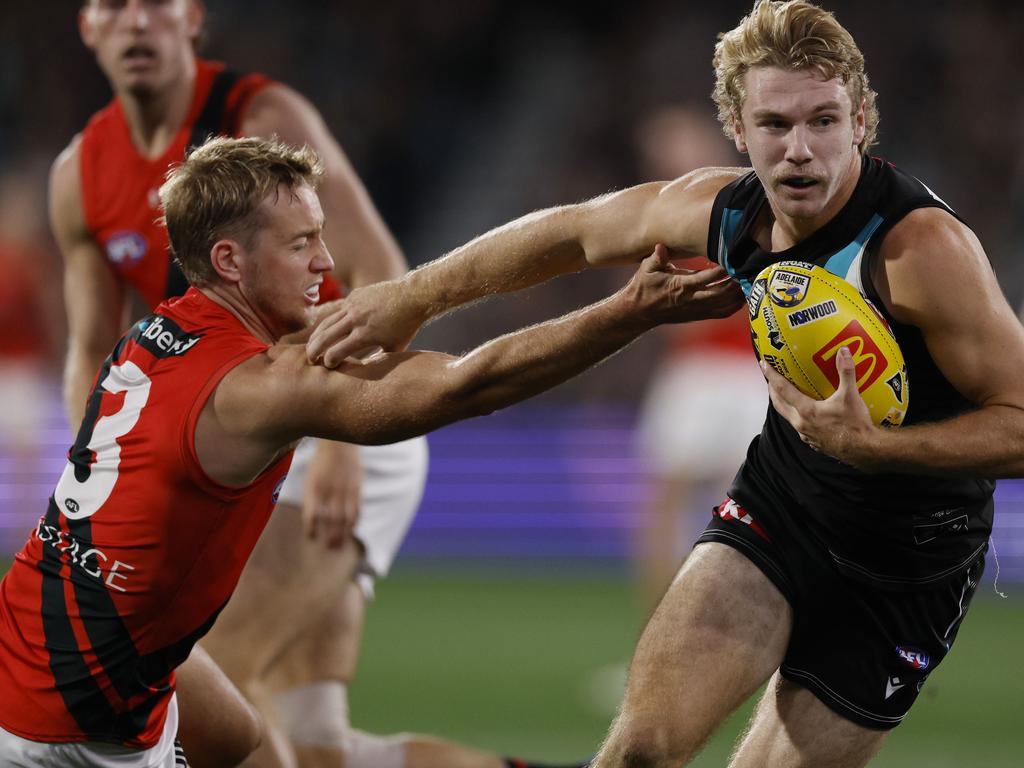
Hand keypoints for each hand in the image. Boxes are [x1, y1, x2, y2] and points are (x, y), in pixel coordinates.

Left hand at [301, 440, 361, 547]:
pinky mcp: (357, 488)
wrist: (339, 443)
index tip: (311, 536)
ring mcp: (346, 489)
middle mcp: (330, 490)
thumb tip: (313, 521)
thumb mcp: (311, 478)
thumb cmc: (322, 463)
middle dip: (330, 536)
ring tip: (341, 545)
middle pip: (331, 520)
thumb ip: (312, 499)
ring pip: (346, 518)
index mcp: (314, 488)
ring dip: (344, 534)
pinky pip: (357, 509)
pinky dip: (354, 522)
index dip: (311, 528)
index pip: (311, 514)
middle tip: (329, 548)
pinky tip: (351, 529)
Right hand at [307, 279, 424, 367]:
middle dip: (314, 350)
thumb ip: (378, 359)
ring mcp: (353, 305)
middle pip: (325, 337)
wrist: (413, 296)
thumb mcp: (393, 348)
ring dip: (316, 336)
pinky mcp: (354, 296)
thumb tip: (366, 370)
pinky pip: (336, 310)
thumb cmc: (406, 326)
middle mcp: (356, 319)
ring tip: (311, 347)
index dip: (329, 361)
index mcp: (365, 335)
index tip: (327, 366)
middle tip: (310, 360)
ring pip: (326, 322)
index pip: (337, 352)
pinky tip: (322, 331)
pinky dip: (327, 322)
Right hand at [622, 244, 745, 326]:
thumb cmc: (643, 287)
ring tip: (749, 281)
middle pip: (720, 293)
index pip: (705, 279)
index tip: (732, 260)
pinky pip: (721, 313)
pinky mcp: (698, 315)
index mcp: (680, 286)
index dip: (721, 271)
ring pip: (724, 305)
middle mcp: (691, 300)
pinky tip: (743, 297)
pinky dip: (735, 306)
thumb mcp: (646, 269)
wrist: (639, 312)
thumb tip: (661, 246)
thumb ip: (657, 257)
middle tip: (747, 270)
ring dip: (738, 295)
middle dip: (735, 283)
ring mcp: (696, 310)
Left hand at [761, 345, 877, 467]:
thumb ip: (846, 372)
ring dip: (784, 404)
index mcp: (806, 411)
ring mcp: (805, 434)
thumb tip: (843, 351)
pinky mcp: (812, 442)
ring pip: (788, 416)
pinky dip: (796, 416)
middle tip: (771, 378)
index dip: (772, 375)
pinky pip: (799, 426)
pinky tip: (804, 412)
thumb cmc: (856, 424)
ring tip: (785, 393)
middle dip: (772, 390)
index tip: (764, 364)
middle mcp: (801, 423)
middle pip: (779, 404)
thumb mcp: (851, 396)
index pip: (782, 389)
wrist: (864, 450)